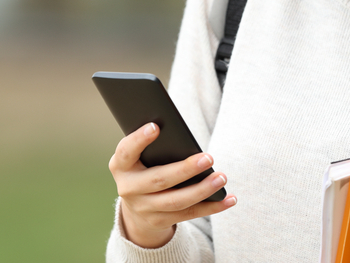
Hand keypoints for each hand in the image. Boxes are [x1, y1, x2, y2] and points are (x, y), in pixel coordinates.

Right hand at [109, 122, 237, 248]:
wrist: (135, 208)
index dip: (139, 140)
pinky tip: (229, 199)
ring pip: (177, 201)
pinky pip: (190, 214)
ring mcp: (144, 208)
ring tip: (221, 177)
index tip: (156, 126)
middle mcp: (128, 189)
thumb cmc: (143, 167)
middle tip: (208, 158)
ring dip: (202, 190)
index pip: (126, 151)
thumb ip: (152, 146)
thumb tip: (179, 133)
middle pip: (159, 180)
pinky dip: (212, 207)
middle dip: (185, 169)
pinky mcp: (160, 221)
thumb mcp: (138, 157)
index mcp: (120, 166)